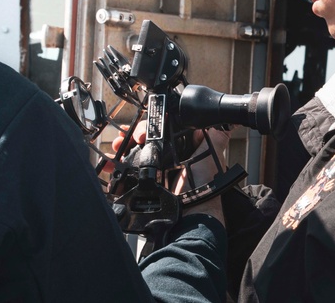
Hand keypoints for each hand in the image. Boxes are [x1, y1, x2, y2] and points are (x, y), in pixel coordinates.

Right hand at [109, 121, 228, 226]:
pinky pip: (131, 170)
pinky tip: (110, 163)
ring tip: (116, 147)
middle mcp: (171, 158)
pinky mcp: (148, 182)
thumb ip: (216, 138)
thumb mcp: (212, 156)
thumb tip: (224, 120)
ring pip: (137, 152)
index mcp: (185, 148)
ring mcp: (158, 170)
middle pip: (148, 138)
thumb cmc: (203, 186)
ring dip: (124, 147)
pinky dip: (119, 166)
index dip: (154, 124)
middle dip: (135, 134)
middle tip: (130, 137)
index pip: (166, 128)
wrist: (189, 215)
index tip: (146, 124)